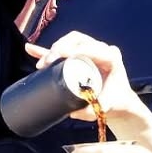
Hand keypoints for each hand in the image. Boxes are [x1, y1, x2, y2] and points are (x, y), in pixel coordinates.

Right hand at [26, 31, 151, 152]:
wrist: (120, 103)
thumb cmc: (117, 102)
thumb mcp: (107, 106)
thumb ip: (94, 110)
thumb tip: (73, 112)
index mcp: (110, 56)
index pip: (88, 47)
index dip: (71, 50)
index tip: (57, 57)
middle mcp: (101, 50)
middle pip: (76, 40)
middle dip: (59, 47)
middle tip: (47, 62)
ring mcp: (90, 52)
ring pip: (69, 41)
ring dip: (54, 49)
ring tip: (42, 63)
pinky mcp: (80, 58)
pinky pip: (62, 52)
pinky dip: (47, 50)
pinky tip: (31, 49)